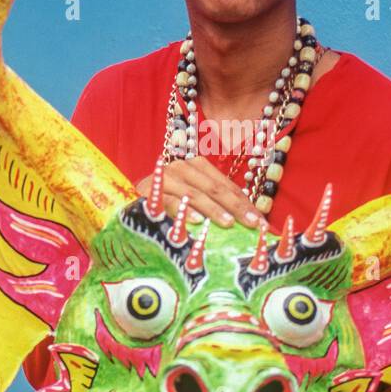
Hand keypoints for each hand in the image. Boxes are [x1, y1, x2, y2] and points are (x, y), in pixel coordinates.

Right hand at [135, 157, 260, 228]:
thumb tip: (251, 219)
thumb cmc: (166, 204)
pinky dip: (182, 210)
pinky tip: (195, 221)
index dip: (246, 203)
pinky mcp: (148, 191)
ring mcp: (165, 178)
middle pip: (214, 188)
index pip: (226, 185)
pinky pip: (168, 201)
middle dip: (236, 207)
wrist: (128, 201)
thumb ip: (217, 204)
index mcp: (197, 166)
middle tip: (252, 224)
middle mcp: (182, 167)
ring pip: (194, 194)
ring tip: (228, 223)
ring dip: (212, 209)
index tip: (262, 223)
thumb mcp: (194, 200)